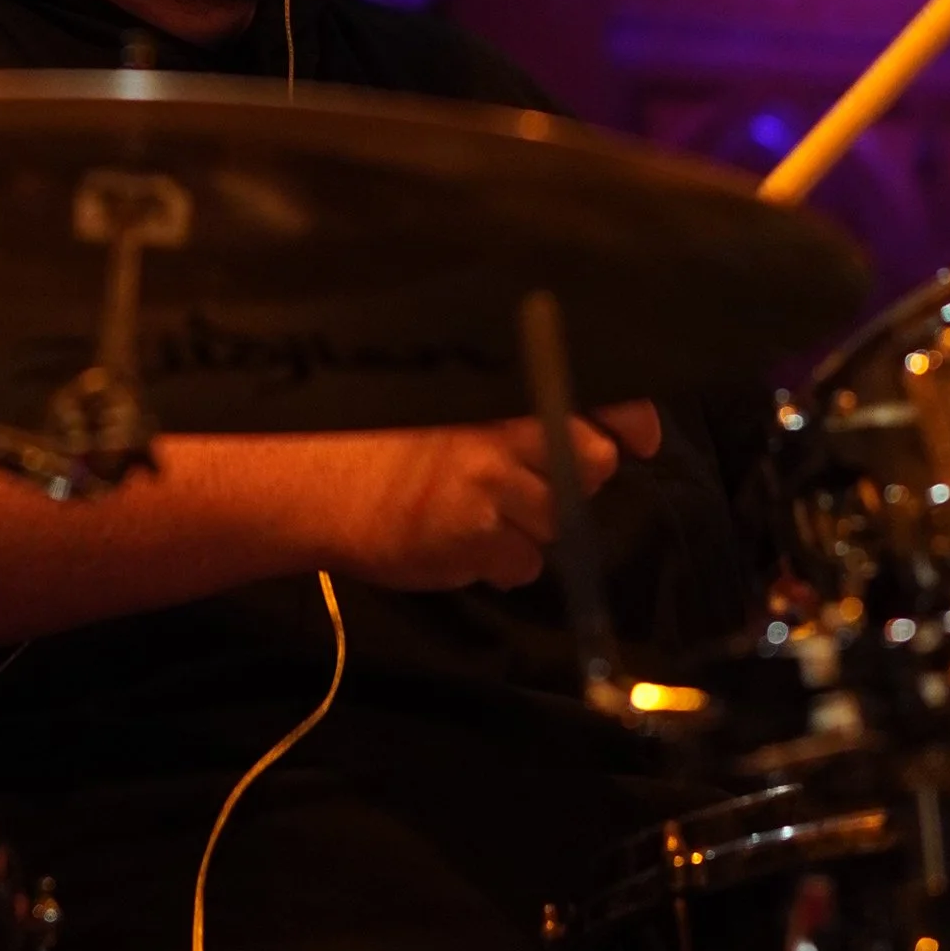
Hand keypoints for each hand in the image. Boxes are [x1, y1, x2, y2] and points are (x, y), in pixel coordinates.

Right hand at [309, 412, 631, 594]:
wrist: (312, 482)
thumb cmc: (378, 436)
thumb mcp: (448, 399)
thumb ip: (514, 399)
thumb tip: (598, 420)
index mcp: (502, 387)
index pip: (601, 393)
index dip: (630, 419)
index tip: (637, 438)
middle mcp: (506, 428)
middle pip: (594, 462)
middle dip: (571, 477)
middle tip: (525, 479)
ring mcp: (494, 483)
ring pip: (560, 519)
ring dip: (529, 524)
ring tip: (474, 512)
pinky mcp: (478, 537)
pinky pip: (524, 563)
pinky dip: (500, 561)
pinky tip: (458, 541)